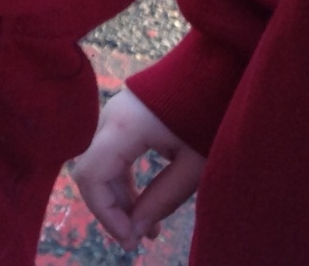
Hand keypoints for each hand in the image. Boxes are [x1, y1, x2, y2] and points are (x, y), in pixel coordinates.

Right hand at [70, 88, 204, 249]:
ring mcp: (114, 114)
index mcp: (122, 128)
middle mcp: (108, 119)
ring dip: (119, 198)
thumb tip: (137, 229)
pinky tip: (143, 204)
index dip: (104, 213)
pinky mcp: (125, 115)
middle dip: (113, 210)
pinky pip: (112, 154)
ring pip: (102, 165)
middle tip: (138, 241)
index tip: (131, 239)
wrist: (219, 68)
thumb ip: (161, 199)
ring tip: (147, 229)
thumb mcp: (193, 166)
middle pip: (93, 172)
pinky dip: (124, 181)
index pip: (90, 177)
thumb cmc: (209, 115)